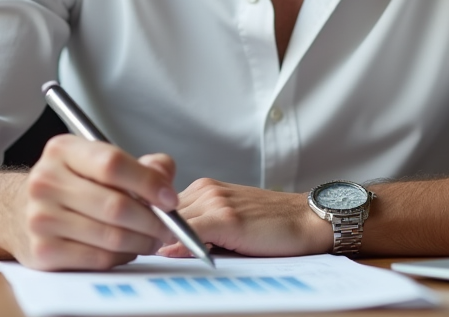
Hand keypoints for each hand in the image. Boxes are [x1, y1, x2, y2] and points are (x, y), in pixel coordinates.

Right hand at [7, 134, 178, 269]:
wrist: (16, 211)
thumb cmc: (70, 184)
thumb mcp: (98, 160)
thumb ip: (140, 164)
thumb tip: (164, 177)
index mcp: (62, 150)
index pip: (112, 163)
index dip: (148, 182)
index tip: (170, 198)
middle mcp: (46, 181)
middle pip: (115, 205)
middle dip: (153, 221)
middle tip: (170, 227)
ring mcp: (41, 218)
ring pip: (110, 236)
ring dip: (142, 241)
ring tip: (152, 239)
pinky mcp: (43, 251)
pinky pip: (98, 258)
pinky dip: (122, 257)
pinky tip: (128, 249)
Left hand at [156, 179, 332, 257]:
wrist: (307, 220)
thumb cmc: (271, 225)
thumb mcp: (228, 222)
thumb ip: (197, 229)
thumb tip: (161, 248)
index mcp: (204, 189)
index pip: (161, 209)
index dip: (151, 229)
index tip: (142, 246)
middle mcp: (206, 190)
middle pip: (162, 216)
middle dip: (153, 236)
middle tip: (142, 255)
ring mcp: (214, 201)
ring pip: (172, 224)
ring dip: (163, 242)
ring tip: (157, 259)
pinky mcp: (225, 217)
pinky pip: (189, 232)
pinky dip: (178, 245)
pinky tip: (173, 256)